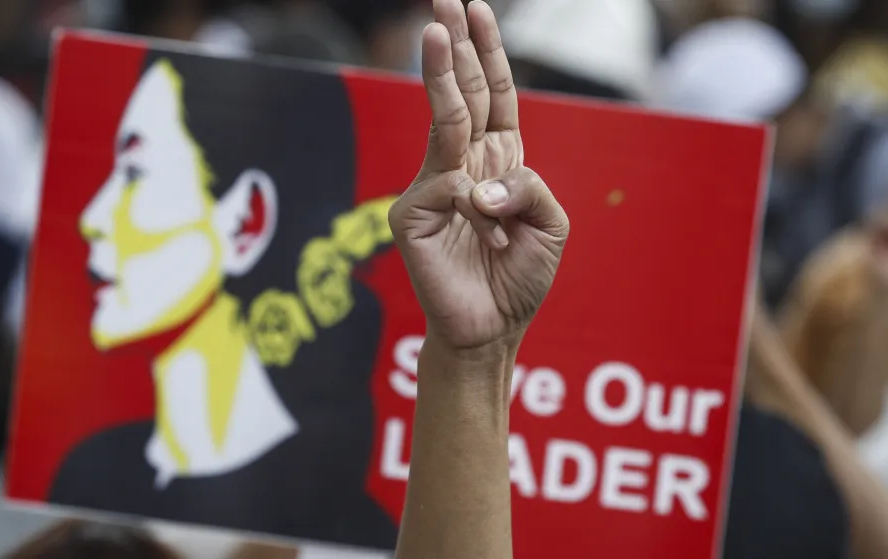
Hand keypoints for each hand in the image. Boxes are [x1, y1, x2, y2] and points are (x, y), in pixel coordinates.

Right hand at [389, 0, 568, 351]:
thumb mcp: (551, 224)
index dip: (484, 53)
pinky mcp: (412, 214)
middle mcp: (463, 166)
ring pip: (443, 120)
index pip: (490, 96)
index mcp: (497, 161)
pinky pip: (451, 188)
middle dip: (453, 45)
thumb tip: (479, 183)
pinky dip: (480, 207)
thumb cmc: (520, 277)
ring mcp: (433, 187)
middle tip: (442, 0)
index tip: (474, 9)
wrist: (493, 329)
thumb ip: (529, 188)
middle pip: (460, 93)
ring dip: (439, 74)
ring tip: (435, 31)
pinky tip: (492, 237)